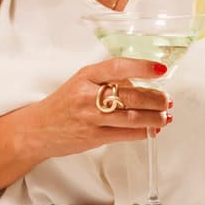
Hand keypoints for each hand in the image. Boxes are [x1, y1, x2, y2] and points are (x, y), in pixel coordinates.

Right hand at [22, 58, 170, 159]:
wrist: (38, 129)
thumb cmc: (63, 104)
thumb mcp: (81, 83)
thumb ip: (108, 80)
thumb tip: (141, 83)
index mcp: (86, 76)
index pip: (118, 67)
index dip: (142, 67)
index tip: (160, 70)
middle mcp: (87, 95)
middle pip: (130, 95)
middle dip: (155, 98)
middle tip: (167, 99)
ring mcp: (91, 117)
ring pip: (131, 117)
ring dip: (154, 117)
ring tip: (165, 115)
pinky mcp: (93, 137)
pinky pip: (125, 134)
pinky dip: (143, 132)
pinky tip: (152, 129)